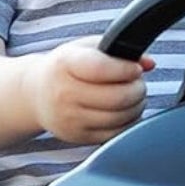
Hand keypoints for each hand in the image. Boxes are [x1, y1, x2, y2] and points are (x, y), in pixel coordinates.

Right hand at [31, 37, 152, 142]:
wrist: (35, 95)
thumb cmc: (66, 68)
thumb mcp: (85, 49)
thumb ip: (117, 50)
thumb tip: (149, 63)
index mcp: (65, 64)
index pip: (102, 69)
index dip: (127, 69)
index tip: (136, 69)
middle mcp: (64, 93)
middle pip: (117, 97)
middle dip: (138, 89)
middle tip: (138, 83)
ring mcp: (70, 118)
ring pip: (120, 118)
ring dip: (136, 106)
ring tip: (134, 96)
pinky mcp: (78, 137)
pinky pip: (115, 133)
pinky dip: (127, 122)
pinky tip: (124, 111)